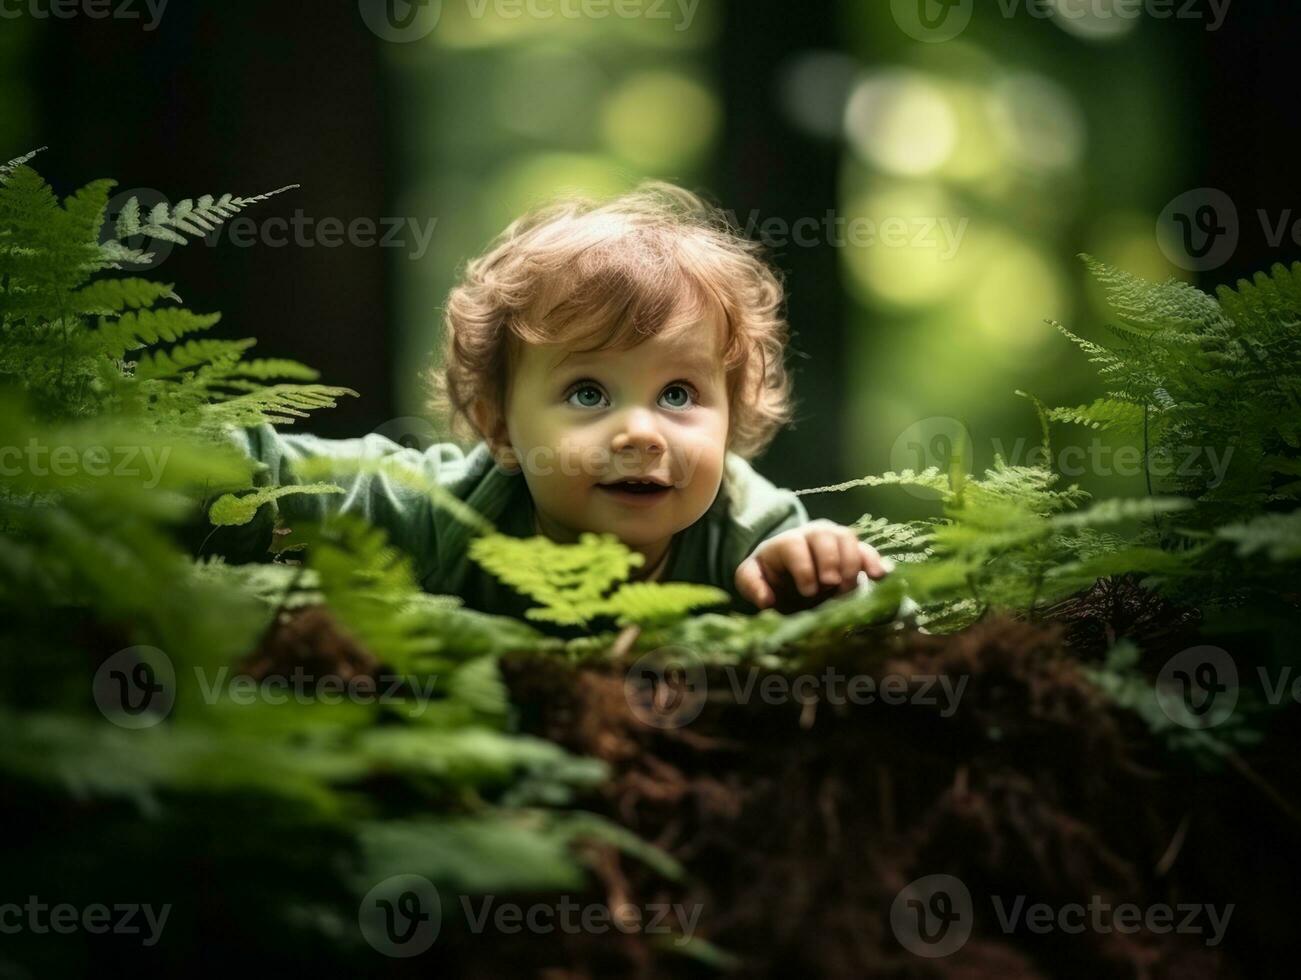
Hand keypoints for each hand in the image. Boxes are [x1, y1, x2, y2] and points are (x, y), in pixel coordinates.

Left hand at [734, 519, 889, 613]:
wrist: (789, 571)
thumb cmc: (770, 575)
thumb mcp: (752, 579)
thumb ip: (752, 586)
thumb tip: (765, 600)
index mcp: (786, 542)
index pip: (795, 546)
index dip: (804, 568)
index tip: (808, 592)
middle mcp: (812, 535)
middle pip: (825, 536)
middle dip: (830, 561)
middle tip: (830, 586)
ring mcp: (835, 540)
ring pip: (848, 538)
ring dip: (851, 564)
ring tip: (846, 589)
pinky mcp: (853, 552)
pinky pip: (867, 551)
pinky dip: (875, 562)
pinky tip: (881, 576)